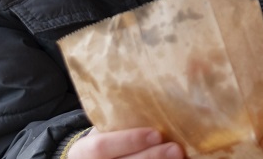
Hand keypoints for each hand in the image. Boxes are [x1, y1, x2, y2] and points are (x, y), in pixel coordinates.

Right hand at [67, 128, 182, 158]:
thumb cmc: (110, 140)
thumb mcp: (107, 131)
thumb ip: (122, 124)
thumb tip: (159, 108)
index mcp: (82, 152)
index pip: (100, 147)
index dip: (129, 141)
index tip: (156, 134)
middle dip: (151, 157)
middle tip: (176, 149)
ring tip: (180, 158)